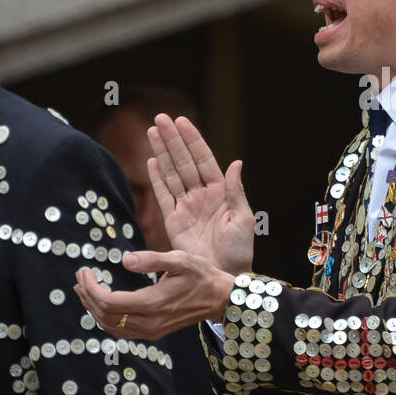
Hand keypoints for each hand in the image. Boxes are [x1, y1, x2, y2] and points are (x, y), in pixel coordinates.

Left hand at [74, 249, 235, 340]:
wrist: (220, 299)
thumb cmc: (201, 275)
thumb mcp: (180, 259)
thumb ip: (151, 260)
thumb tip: (124, 260)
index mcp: (153, 303)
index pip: (108, 302)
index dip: (91, 288)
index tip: (84, 271)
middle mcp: (149, 322)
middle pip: (105, 316)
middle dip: (87, 297)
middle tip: (79, 278)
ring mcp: (151, 331)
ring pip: (110, 326)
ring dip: (93, 309)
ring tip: (84, 291)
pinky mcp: (153, 332)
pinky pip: (121, 331)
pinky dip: (106, 319)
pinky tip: (101, 305)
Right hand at [148, 114, 253, 273]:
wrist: (223, 275)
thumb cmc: (239, 250)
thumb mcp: (244, 219)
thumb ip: (237, 191)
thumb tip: (236, 162)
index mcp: (221, 192)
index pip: (204, 160)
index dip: (193, 140)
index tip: (182, 121)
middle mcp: (202, 195)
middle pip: (184, 161)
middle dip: (172, 140)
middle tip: (160, 118)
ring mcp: (186, 206)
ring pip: (171, 173)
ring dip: (162, 152)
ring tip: (152, 131)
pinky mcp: (173, 220)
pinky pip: (163, 195)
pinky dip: (156, 177)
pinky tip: (151, 160)